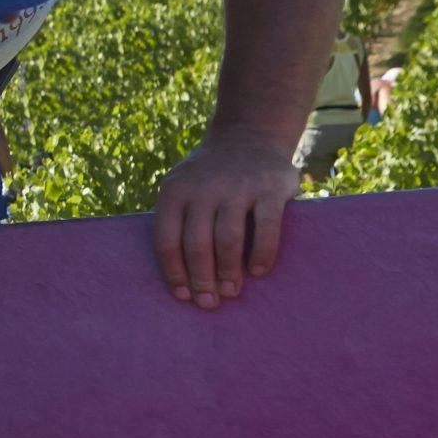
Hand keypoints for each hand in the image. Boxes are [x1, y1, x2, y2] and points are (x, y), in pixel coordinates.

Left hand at [152, 129, 300, 309]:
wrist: (249, 134)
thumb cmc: (210, 177)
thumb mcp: (184, 188)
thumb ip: (179, 221)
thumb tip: (180, 277)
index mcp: (175, 191)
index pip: (166, 240)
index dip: (174, 272)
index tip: (183, 295)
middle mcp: (203, 188)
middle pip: (196, 244)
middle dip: (201, 279)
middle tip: (209, 303)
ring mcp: (237, 187)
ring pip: (228, 239)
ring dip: (228, 272)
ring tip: (230, 292)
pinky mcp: (270, 188)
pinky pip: (266, 228)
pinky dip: (261, 254)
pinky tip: (258, 272)